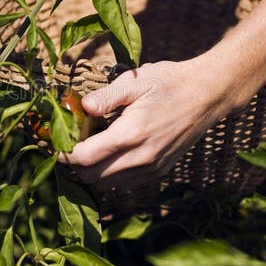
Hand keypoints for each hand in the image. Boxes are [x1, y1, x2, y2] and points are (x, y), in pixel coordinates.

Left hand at [57, 0, 265, 188]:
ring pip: (108, 184)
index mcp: (131, 134)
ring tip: (88, 149)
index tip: (57, 142)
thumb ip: (106, 96)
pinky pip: (126, 183)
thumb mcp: (135, 81)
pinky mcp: (159, 171)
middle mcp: (141, 157)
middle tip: (69, 145)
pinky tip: (109, 154)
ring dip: (93, 171)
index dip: (65, 153)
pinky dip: (111, 175)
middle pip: (92, 176)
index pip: (85, 158)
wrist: (208, 95)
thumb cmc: (170, 82)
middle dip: (75, 165)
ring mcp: (152, 168)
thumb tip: (82, 106)